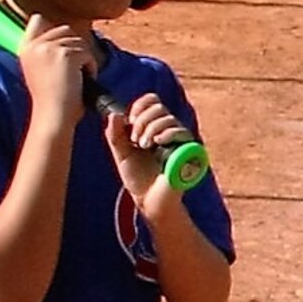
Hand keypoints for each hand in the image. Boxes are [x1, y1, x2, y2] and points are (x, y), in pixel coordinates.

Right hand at [17, 14, 92, 131]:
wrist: (53, 118)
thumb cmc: (52, 103)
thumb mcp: (40, 72)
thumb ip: (45, 53)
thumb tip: (65, 38)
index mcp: (25, 48)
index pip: (38, 20)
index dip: (56, 32)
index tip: (63, 52)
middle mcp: (34, 45)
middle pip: (65, 29)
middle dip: (75, 47)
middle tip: (77, 70)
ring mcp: (49, 48)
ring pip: (78, 41)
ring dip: (85, 58)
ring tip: (80, 78)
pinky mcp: (65, 54)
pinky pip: (87, 53)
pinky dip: (91, 67)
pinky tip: (84, 81)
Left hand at [104, 91, 193, 214]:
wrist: (149, 199)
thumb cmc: (138, 178)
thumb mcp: (121, 153)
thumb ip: (115, 134)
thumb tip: (115, 114)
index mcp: (152, 127)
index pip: (152, 102)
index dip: (140, 106)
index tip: (130, 121)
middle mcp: (167, 131)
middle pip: (158, 107)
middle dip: (142, 121)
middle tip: (136, 141)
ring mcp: (178, 141)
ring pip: (167, 118)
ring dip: (150, 129)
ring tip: (144, 146)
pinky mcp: (188, 151)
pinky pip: (181, 132)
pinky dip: (167, 133)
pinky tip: (158, 143)